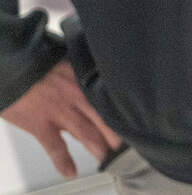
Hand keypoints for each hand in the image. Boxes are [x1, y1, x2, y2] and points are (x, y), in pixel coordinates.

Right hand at [1, 61, 120, 178]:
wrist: (12, 67)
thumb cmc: (39, 63)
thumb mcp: (68, 63)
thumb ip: (84, 74)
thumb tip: (98, 83)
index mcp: (85, 80)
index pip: (109, 100)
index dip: (122, 112)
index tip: (135, 121)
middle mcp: (77, 97)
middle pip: (103, 120)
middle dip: (116, 135)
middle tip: (128, 147)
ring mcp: (59, 113)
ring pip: (86, 134)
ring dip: (99, 149)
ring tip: (108, 160)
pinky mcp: (40, 125)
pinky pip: (55, 147)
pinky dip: (63, 162)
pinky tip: (71, 172)